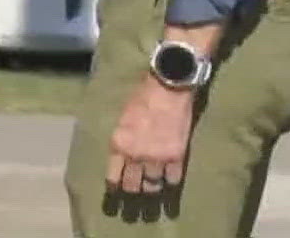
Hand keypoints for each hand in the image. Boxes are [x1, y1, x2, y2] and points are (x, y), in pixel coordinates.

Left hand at [107, 74, 195, 196]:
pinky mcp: (176, 157)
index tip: (116, 195)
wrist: (168, 86)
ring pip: (152, 187)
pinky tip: (170, 184)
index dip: (115, 188)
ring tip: (153, 198)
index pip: (113, 177)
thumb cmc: (143, 95)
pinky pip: (173, 180)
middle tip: (135, 203)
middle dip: (133, 194)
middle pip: (132, 186)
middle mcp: (135, 156)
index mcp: (119, 144)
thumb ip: (123, 139)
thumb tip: (122, 155)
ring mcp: (157, 158)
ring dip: (152, 192)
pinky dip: (171, 183)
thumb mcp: (123, 117)